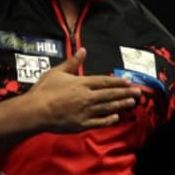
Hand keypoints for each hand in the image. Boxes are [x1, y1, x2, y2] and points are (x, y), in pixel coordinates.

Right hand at [26, 47, 140, 132]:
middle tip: (138, 92)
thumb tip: (84, 50)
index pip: (104, 81)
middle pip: (110, 94)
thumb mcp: (57, 72)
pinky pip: (99, 122)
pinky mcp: (81, 124)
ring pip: (107, 108)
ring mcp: (85, 112)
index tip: (128, 81)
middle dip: (125, 93)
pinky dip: (108, 120)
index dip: (117, 81)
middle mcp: (87, 97)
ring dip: (120, 105)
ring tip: (131, 103)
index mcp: (81, 83)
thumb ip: (73, 62)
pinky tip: (116, 118)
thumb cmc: (44, 90)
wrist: (36, 111)